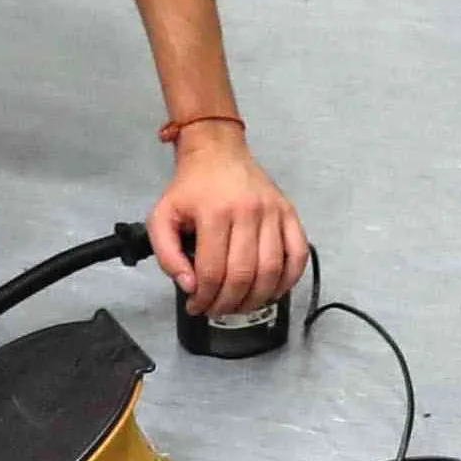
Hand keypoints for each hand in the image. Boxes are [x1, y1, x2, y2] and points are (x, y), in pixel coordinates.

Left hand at [145, 130, 307, 319]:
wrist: (217, 151)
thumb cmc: (191, 187)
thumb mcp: (162, 216)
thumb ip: (167, 255)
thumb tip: (190, 286)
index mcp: (214, 212)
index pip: (213, 271)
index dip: (204, 298)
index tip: (197, 306)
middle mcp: (248, 211)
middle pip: (243, 275)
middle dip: (228, 303)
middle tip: (216, 309)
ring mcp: (273, 212)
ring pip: (271, 270)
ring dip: (256, 299)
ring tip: (240, 305)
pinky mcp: (289, 213)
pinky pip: (298, 254)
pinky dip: (288, 280)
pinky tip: (271, 291)